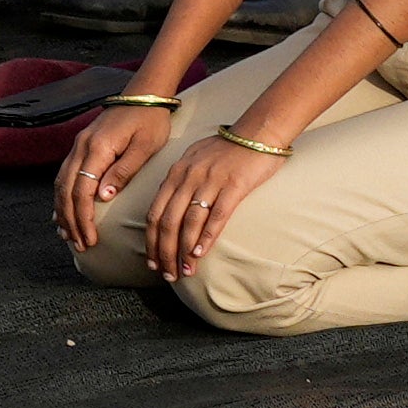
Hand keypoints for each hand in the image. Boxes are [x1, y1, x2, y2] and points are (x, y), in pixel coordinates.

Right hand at [54, 100, 177, 251]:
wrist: (143, 95)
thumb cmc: (149, 121)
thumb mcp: (144, 147)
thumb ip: (123, 171)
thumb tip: (102, 197)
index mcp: (97, 148)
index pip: (82, 190)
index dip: (84, 217)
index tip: (91, 238)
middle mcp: (81, 148)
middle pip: (67, 190)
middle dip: (71, 220)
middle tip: (80, 244)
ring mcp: (78, 146)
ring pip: (61, 184)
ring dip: (63, 210)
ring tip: (68, 233)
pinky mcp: (80, 147)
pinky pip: (64, 175)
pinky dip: (61, 196)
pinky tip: (61, 211)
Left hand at [139, 132, 281, 281]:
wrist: (257, 133)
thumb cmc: (227, 149)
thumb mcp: (194, 159)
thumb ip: (181, 181)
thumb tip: (171, 205)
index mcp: (175, 173)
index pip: (155, 212)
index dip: (151, 239)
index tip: (152, 260)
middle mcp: (187, 178)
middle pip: (167, 221)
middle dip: (164, 251)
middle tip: (167, 273)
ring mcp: (210, 181)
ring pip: (189, 222)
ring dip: (184, 250)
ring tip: (184, 271)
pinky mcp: (233, 186)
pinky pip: (216, 215)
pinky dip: (206, 236)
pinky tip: (200, 253)